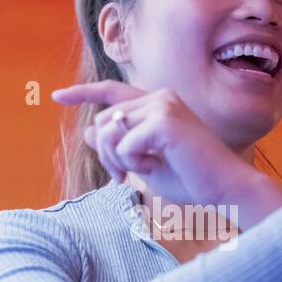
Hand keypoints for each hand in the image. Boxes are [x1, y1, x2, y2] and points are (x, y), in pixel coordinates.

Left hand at [51, 80, 257, 208]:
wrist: (223, 188)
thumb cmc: (190, 178)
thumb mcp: (145, 162)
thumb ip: (119, 144)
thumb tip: (89, 131)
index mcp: (158, 103)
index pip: (112, 92)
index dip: (83, 94)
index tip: (57, 97)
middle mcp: (159, 97)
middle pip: (103, 121)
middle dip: (105, 154)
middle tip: (123, 177)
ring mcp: (162, 106)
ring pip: (109, 132)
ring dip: (118, 160)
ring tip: (141, 171)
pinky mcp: (163, 121)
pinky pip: (124, 145)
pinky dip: (133, 162)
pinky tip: (156, 167)